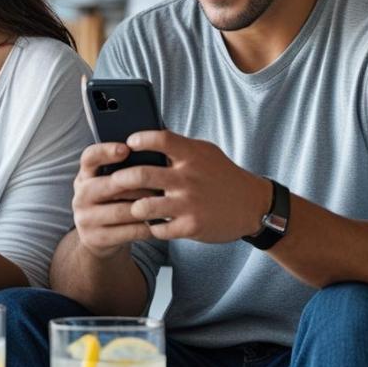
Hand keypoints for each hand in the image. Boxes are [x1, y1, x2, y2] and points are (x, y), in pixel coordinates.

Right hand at [70, 142, 158, 258]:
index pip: (89, 158)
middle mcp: (80, 196)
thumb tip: (153, 154)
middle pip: (111, 184)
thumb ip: (123, 171)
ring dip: (148, 206)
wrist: (98, 238)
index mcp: (84, 177)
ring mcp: (85, 219)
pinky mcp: (96, 238)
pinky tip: (161, 222)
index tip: (126, 148)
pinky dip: (148, 226)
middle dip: (139, 182)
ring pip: (123, 210)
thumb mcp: (110, 185)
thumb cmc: (113, 203)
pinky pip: (129, 231)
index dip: (106, 151)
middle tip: (161, 179)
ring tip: (166, 201)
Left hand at [113, 130, 271, 243]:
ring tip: (131, 206)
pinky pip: (158, 229)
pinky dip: (151, 227)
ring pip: (144, 206)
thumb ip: (180, 146)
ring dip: (133, 207)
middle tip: (114, 181)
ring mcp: (189, 203)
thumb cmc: (223, 176)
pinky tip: (152, 223)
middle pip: (141, 174)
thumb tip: (147, 137)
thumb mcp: (206, 153)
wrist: (253, 205)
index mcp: (192, 155)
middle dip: (121, 179)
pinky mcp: (191, 226)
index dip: (139, 139)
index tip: (129, 144)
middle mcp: (189, 178)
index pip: (160, 139)